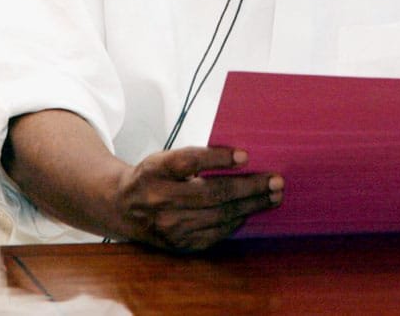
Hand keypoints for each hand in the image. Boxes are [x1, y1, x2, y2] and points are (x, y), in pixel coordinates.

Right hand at [111, 146, 282, 250]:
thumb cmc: (154, 175)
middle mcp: (161, 199)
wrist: (123, 207)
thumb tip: (242, 157)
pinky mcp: (177, 244)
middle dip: (249, 187)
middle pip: (212, 193)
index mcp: (157, 170)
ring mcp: (169, 226)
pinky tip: (251, 211)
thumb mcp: (166, 157)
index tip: (246, 155)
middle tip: (276, 180)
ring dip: (251, 205)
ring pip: (218, 216)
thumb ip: (197, 156)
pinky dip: (236, 221)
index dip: (218, 158)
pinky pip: (214, 233)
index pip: (189, 162)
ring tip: (273, 196)